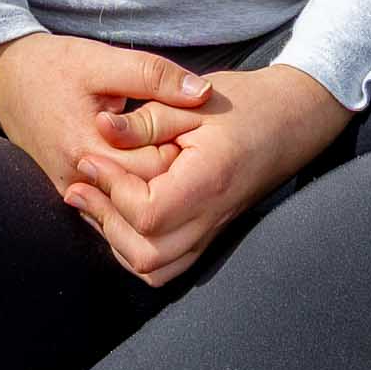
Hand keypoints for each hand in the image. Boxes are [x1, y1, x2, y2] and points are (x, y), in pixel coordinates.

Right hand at [0, 31, 215, 206]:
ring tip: (167, 142)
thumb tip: (202, 93)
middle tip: (189, 133)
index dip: (181, 146)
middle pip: (146, 191)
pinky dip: (134, 181)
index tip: (194, 121)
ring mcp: (71, 190)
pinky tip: (146, 156)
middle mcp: (77, 180)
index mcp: (85, 149)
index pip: (154, 170)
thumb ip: (153, 76)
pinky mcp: (70, 189)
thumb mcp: (102, 60)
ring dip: (154, 175)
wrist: (4, 78)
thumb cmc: (52, 66)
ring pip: (131, 200)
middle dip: (172, 164)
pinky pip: (113, 200)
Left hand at [61, 62, 351, 287]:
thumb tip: (101, 127)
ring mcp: (213, 230)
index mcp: (208, 180)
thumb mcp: (191, 101)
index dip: (112, 190)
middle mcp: (212, 216)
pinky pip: (168, 266)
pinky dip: (136, 251)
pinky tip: (118, 216)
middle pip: (147, 253)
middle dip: (105, 222)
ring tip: (93, 202)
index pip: (149, 213)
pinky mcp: (210, 234)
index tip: (91, 159)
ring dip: (117, 241)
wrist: (290, 119)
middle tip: (80, 186)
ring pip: (154, 268)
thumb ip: (145, 120)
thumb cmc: (243, 103)